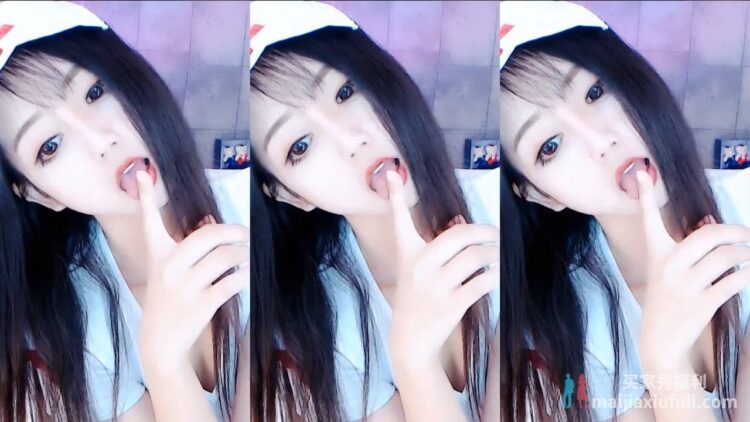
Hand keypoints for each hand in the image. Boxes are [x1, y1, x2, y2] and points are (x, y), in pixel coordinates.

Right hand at [135, 171, 248, 375]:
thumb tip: (214, 220)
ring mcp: (185, 286)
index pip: (150, 221)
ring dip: (243, 255)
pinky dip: (243, 275)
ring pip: (226, 257)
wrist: (161, 342)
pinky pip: (233, 280)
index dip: (147, 197)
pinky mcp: (202, 304)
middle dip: (235, 232)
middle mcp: (169, 267)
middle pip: (210, 235)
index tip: (143, 173)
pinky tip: (243, 275)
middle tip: (245, 234)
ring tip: (244, 257)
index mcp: (158, 254)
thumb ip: (191, 246)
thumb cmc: (170, 298)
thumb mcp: (172, 270)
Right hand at [385, 171, 498, 370]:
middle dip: (484, 232)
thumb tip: (464, 222)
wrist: (410, 340)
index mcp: (408, 253)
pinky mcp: (453, 303)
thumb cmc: (417, 298)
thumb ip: (439, 247)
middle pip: (459, 235)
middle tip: (494, 234)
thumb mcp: (418, 270)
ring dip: (492, 255)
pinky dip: (494, 275)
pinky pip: (483, 281)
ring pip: (476, 257)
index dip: (396, 196)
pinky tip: (494, 274)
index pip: (400, 220)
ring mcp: (436, 285)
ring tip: (495, 257)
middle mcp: (420, 266)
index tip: (392, 173)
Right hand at [636, 170, 749, 372]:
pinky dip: (747, 274)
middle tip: (747, 236)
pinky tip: (747, 274)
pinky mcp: (703, 303)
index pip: (649, 219)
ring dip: (745, 255)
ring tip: (747, 258)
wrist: (660, 342)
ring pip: (727, 257)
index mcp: (656, 254)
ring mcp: (685, 285)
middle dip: (736, 233)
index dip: (647, 196)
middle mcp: (668, 266)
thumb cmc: (668, 299)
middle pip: (709, 235)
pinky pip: (736, 280)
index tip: (643, 173)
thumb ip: (689, 247)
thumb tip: (713, 223)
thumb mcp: (670, 271)